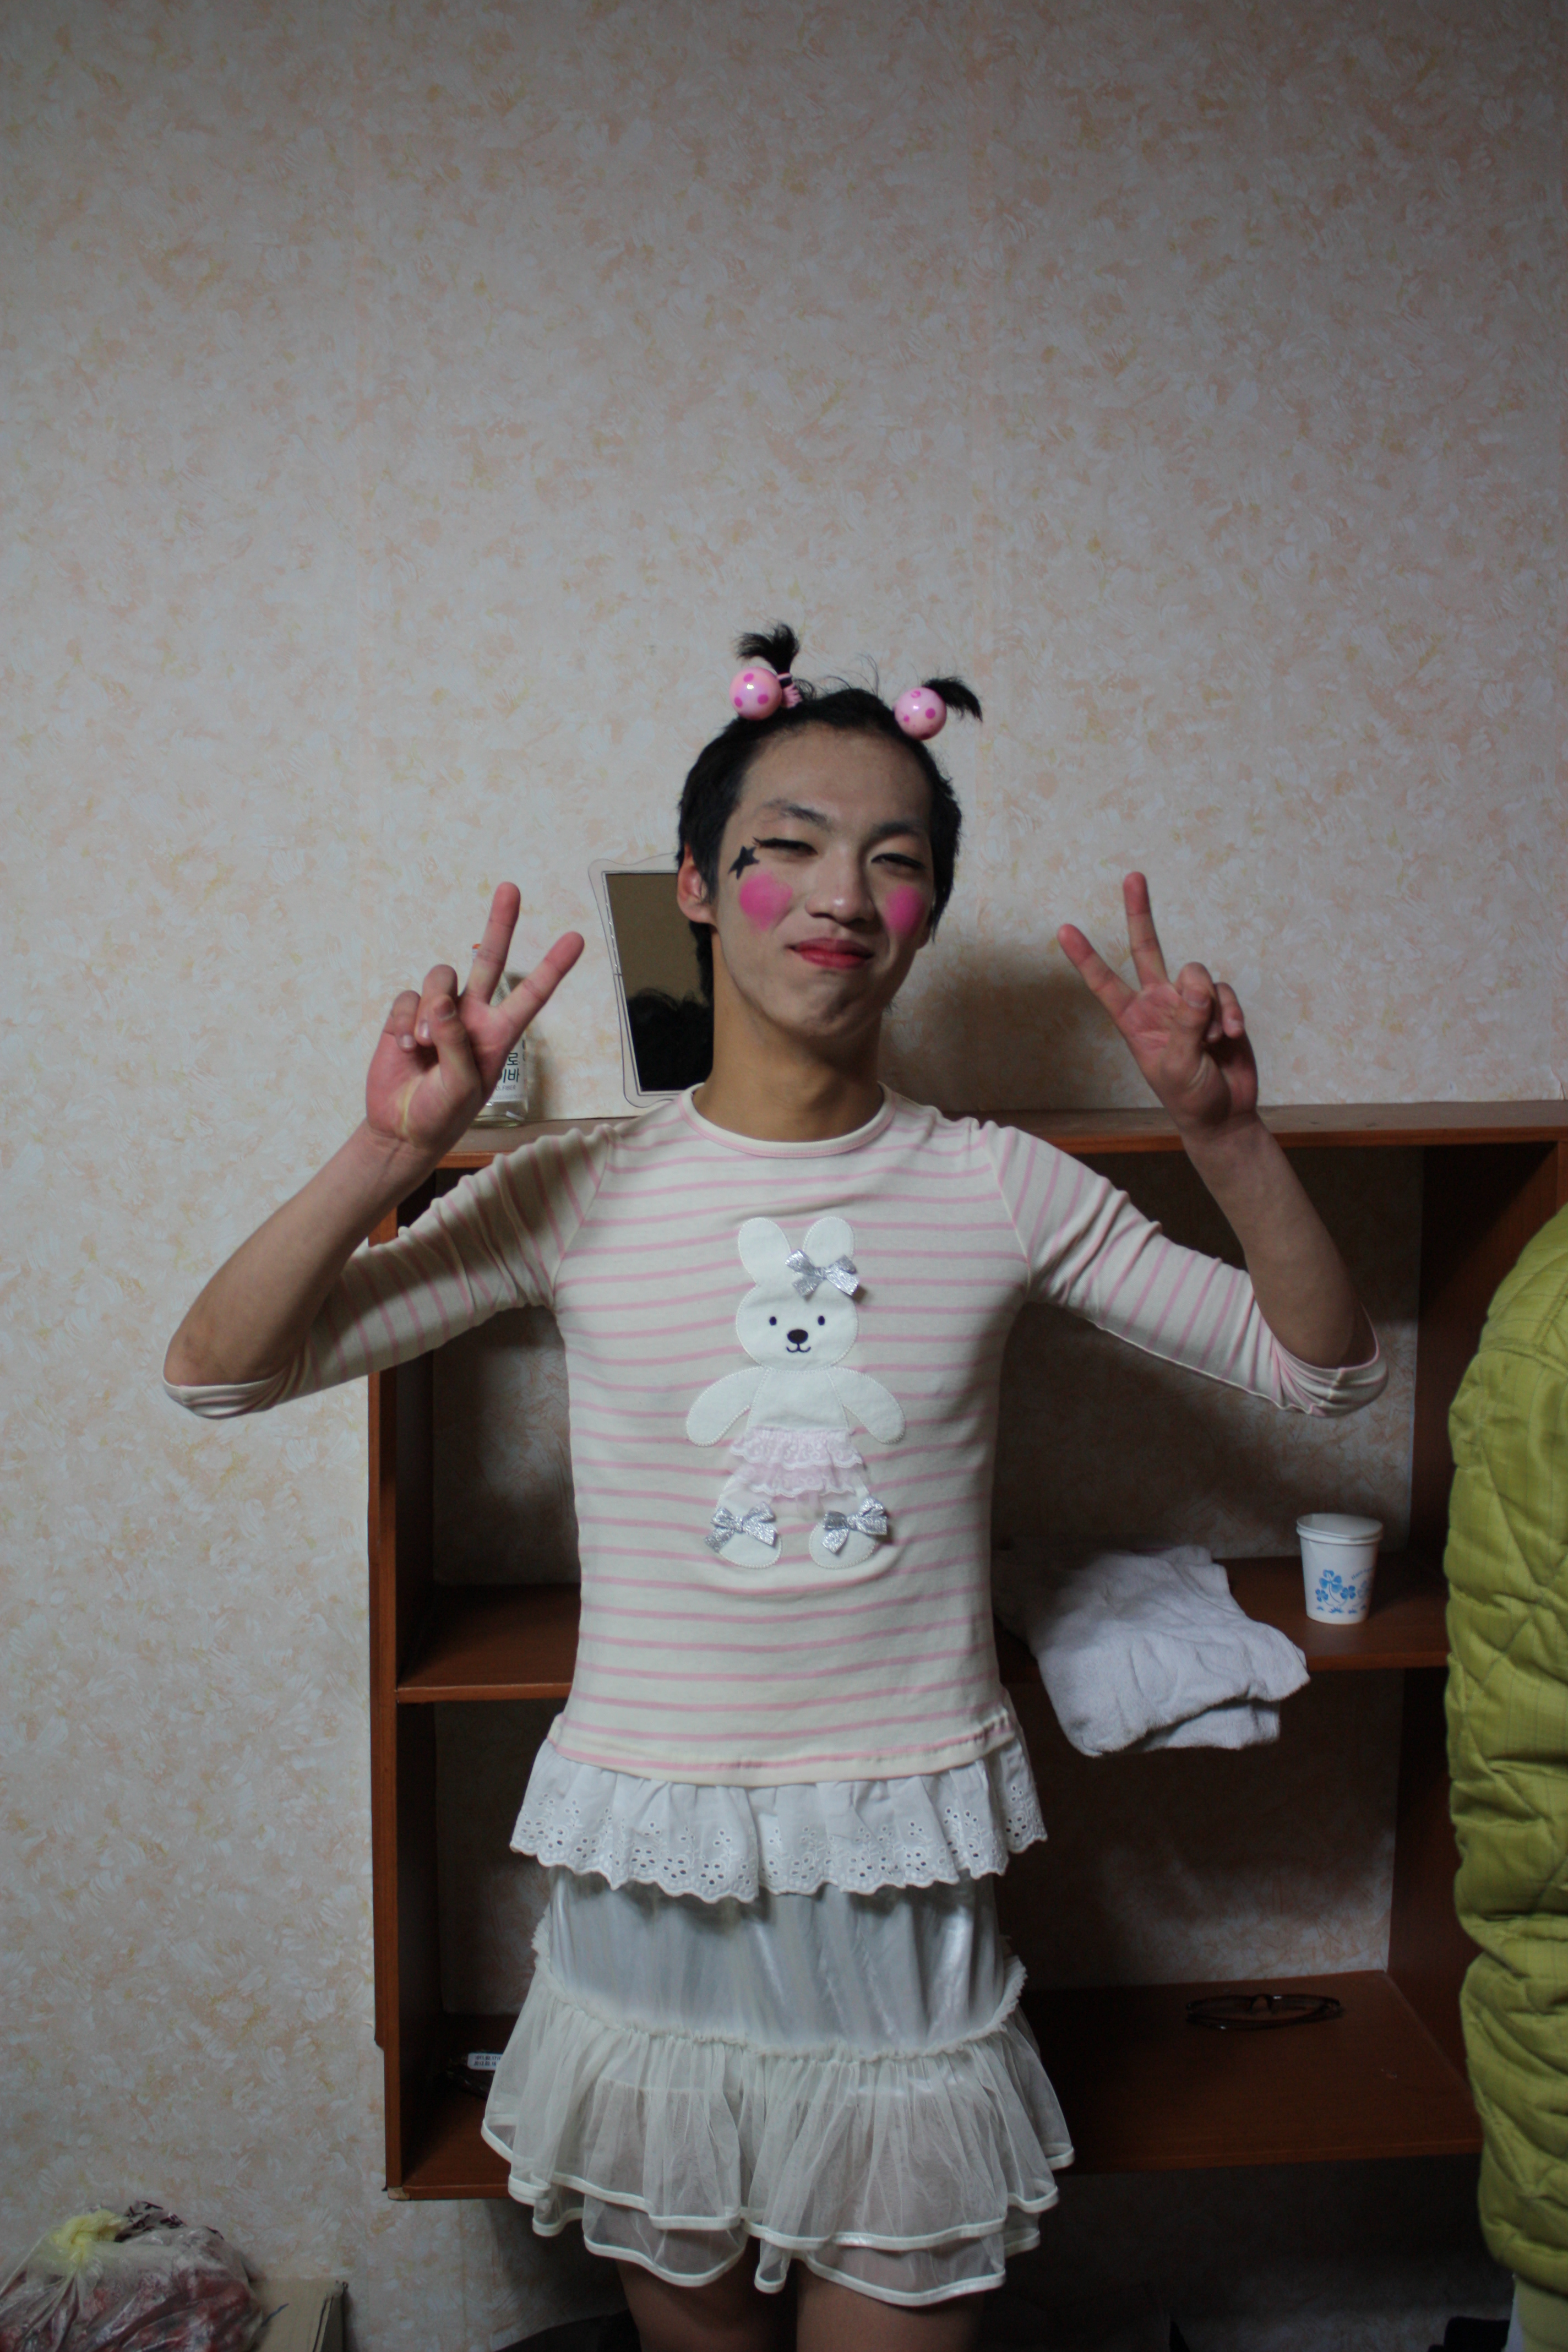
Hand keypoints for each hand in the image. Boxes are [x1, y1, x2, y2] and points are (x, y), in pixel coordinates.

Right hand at [365, 884, 583, 1155]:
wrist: (401, 1129)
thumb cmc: (443, 1114)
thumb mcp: (463, 1087)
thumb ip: (459, 1043)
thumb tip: (445, 1001)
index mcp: (499, 1034)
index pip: (531, 994)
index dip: (553, 967)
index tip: (575, 939)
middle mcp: (472, 1016)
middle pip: (490, 960)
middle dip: (500, 923)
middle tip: (511, 888)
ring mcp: (439, 1013)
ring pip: (440, 976)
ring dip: (431, 1009)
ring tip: (426, 1045)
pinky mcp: (407, 1016)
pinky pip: (408, 997)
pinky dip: (406, 1022)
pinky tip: (407, 1049)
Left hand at [1058, 873, 1256, 1136]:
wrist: (1225, 1115)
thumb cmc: (1190, 1098)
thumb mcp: (1180, 1067)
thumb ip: (1186, 1024)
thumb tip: (1196, 982)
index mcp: (1134, 1021)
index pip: (1105, 983)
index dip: (1085, 957)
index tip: (1064, 929)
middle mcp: (1157, 1004)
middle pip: (1146, 948)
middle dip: (1140, 912)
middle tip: (1132, 876)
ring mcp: (1188, 1002)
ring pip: (1196, 973)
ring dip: (1209, 1006)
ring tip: (1213, 1039)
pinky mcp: (1217, 1005)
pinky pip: (1224, 991)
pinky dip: (1230, 1012)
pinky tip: (1232, 1035)